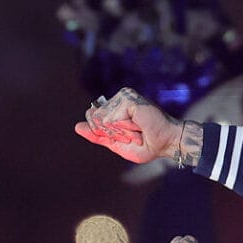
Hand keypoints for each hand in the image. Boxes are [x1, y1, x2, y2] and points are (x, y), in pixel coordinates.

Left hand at [75, 87, 192, 164]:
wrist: (166, 143)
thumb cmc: (147, 145)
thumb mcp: (117, 145)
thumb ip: (98, 136)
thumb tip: (77, 127)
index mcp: (114, 107)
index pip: (92, 118)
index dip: (105, 133)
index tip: (127, 137)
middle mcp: (117, 99)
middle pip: (95, 118)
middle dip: (113, 134)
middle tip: (133, 134)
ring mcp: (123, 96)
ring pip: (103, 118)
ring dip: (121, 132)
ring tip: (137, 130)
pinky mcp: (128, 98)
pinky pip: (113, 118)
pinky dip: (125, 127)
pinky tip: (138, 125)